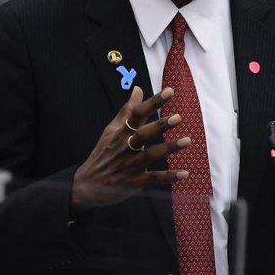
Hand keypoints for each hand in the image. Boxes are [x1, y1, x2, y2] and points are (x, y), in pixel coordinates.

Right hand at [70, 86, 189, 214]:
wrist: (86, 185)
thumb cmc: (102, 154)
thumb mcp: (111, 131)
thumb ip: (127, 111)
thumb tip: (138, 89)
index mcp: (121, 133)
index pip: (137, 114)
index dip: (153, 102)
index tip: (170, 91)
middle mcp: (125, 147)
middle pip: (143, 134)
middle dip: (160, 125)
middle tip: (178, 117)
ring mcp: (129, 165)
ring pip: (151, 155)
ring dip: (169, 148)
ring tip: (187, 141)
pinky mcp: (134, 182)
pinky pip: (153, 178)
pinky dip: (168, 177)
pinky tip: (185, 174)